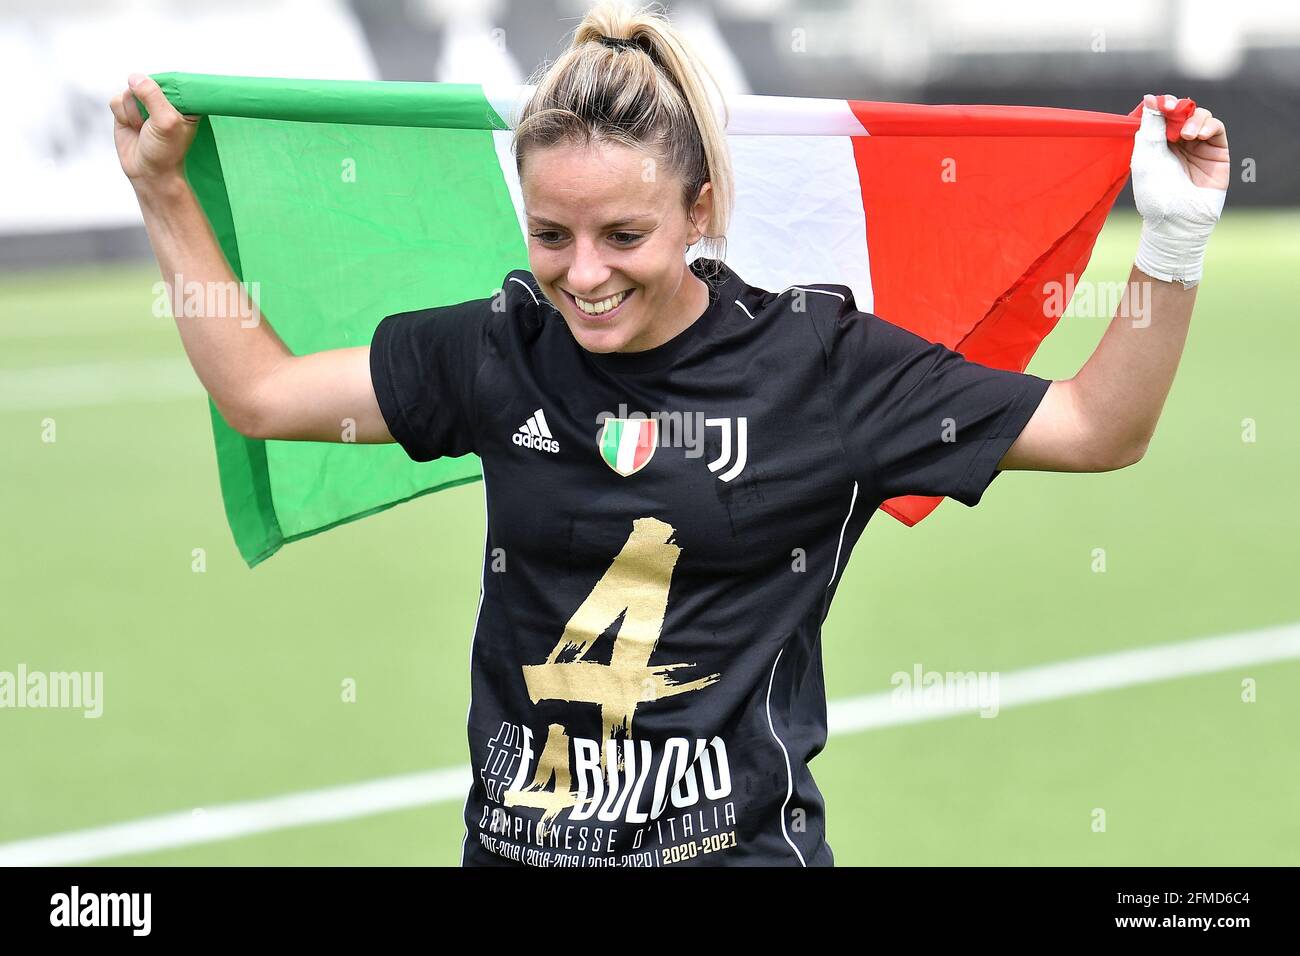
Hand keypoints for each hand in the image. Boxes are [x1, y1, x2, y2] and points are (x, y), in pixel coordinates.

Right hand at [109, 73, 200, 185]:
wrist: (148, 173)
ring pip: (128, 91)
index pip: (171, 80)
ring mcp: (144, 105)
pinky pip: (116, 101)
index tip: (160, 105)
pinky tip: (132, 127)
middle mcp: (163, 101)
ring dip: (132, 112)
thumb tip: (134, 77)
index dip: (162, 87)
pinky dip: (122, 115)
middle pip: (145, 83)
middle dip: (144, 101)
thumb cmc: (165, 151)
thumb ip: (152, 96)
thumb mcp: (166, 122)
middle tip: (151, 122)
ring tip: (142, 128)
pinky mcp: (126, 110)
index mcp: (183, 102)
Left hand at [1130, 93, 1227, 284]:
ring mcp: (1198, 146)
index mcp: (1157, 144)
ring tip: (1186, 135)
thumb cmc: (1156, 193)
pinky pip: (1216, 128)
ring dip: (1193, 119)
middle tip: (1172, 109)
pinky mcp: (1217, 151)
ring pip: (1200, 116)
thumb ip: (1150, 128)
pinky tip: (1197, 136)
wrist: (1177, 221)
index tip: (1160, 102)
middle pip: (1183, 112)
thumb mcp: (1147, 157)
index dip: (1162, 106)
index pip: (1162, 116)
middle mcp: (1178, 144)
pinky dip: (1208, 125)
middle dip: (1178, 108)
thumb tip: (1150, 98)